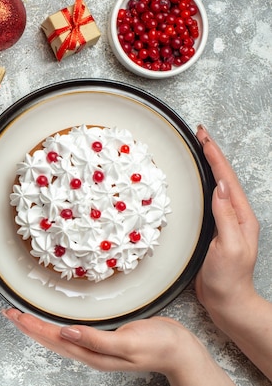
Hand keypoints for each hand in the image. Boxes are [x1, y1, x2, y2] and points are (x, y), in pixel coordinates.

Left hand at [2, 309, 232, 384]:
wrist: (180, 349)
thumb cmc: (159, 344)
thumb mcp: (129, 342)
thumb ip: (97, 340)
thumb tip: (67, 333)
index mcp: (93, 354)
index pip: (54, 339)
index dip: (33, 327)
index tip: (15, 314)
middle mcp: (90, 352)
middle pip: (50, 340)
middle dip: (28, 326)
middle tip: (9, 312)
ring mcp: (95, 347)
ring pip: (58, 338)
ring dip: (38, 326)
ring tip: (22, 316)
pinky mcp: (102, 339)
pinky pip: (70, 334)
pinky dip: (55, 325)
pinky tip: (52, 321)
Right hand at [194, 125, 259, 316]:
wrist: (227, 301)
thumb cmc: (228, 278)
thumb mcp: (228, 247)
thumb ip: (225, 217)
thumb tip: (221, 187)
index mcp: (242, 217)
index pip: (228, 180)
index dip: (216, 158)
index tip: (204, 139)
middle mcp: (235, 215)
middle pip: (224, 177)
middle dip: (212, 154)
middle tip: (200, 134)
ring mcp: (225, 221)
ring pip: (216, 185)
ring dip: (208, 165)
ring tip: (198, 148)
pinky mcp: (213, 228)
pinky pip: (207, 199)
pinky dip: (201, 183)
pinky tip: (194, 180)